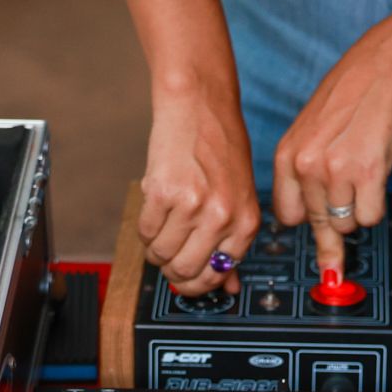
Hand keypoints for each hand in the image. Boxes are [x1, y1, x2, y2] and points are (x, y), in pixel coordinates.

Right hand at [139, 87, 260, 295]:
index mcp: (246, 222)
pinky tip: (155, 210)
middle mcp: (222, 218)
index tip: (186, 277)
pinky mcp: (163, 193)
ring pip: (161, 255)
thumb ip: (233, 243)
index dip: (197, 283)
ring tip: (161, 227)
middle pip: (185, 271)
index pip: (217, 276)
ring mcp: (192, 206)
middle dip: (172, 270)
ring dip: (155, 248)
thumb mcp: (239, 198)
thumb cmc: (220, 147)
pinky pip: (145, 231)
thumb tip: (229, 285)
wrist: (199, 106)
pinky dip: (145, 228)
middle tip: (168, 256)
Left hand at [272, 12, 391, 275]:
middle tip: (351, 196)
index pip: (288, 215)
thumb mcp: (311, 135)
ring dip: (358, 209)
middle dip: (337, 217)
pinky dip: (376, 206)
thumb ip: (305, 174)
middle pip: (319, 223)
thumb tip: (311, 220)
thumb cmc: (351, 100)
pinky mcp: (367, 173)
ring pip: (345, 224)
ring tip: (364, 176)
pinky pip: (369, 217)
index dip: (308, 217)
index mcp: (287, 156)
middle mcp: (305, 165)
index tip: (321, 216)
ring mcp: (335, 171)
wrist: (383, 71)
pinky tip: (376, 179)